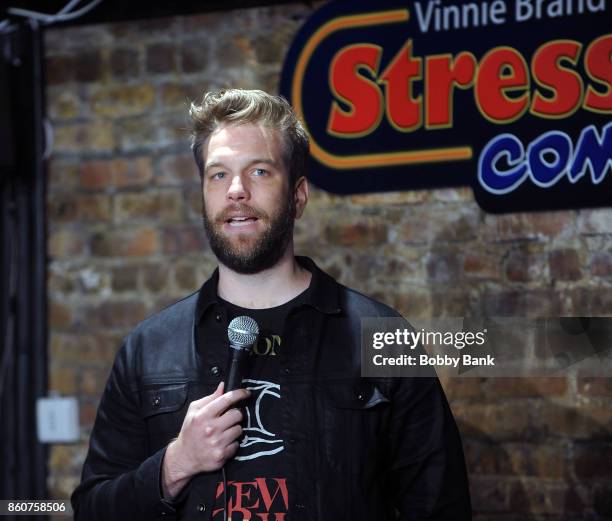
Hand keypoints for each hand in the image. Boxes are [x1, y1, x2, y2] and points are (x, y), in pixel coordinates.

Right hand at [162, 381, 249, 498]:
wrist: (184, 457)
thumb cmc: (190, 432)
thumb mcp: (193, 411)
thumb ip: (209, 398)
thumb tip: (223, 386)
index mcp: (202, 416)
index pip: (226, 399)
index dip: (240, 394)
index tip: (246, 393)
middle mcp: (210, 429)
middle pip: (237, 414)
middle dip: (236, 414)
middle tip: (229, 418)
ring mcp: (216, 443)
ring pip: (239, 429)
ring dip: (234, 429)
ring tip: (224, 432)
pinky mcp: (221, 456)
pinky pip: (236, 445)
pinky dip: (232, 443)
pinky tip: (223, 443)